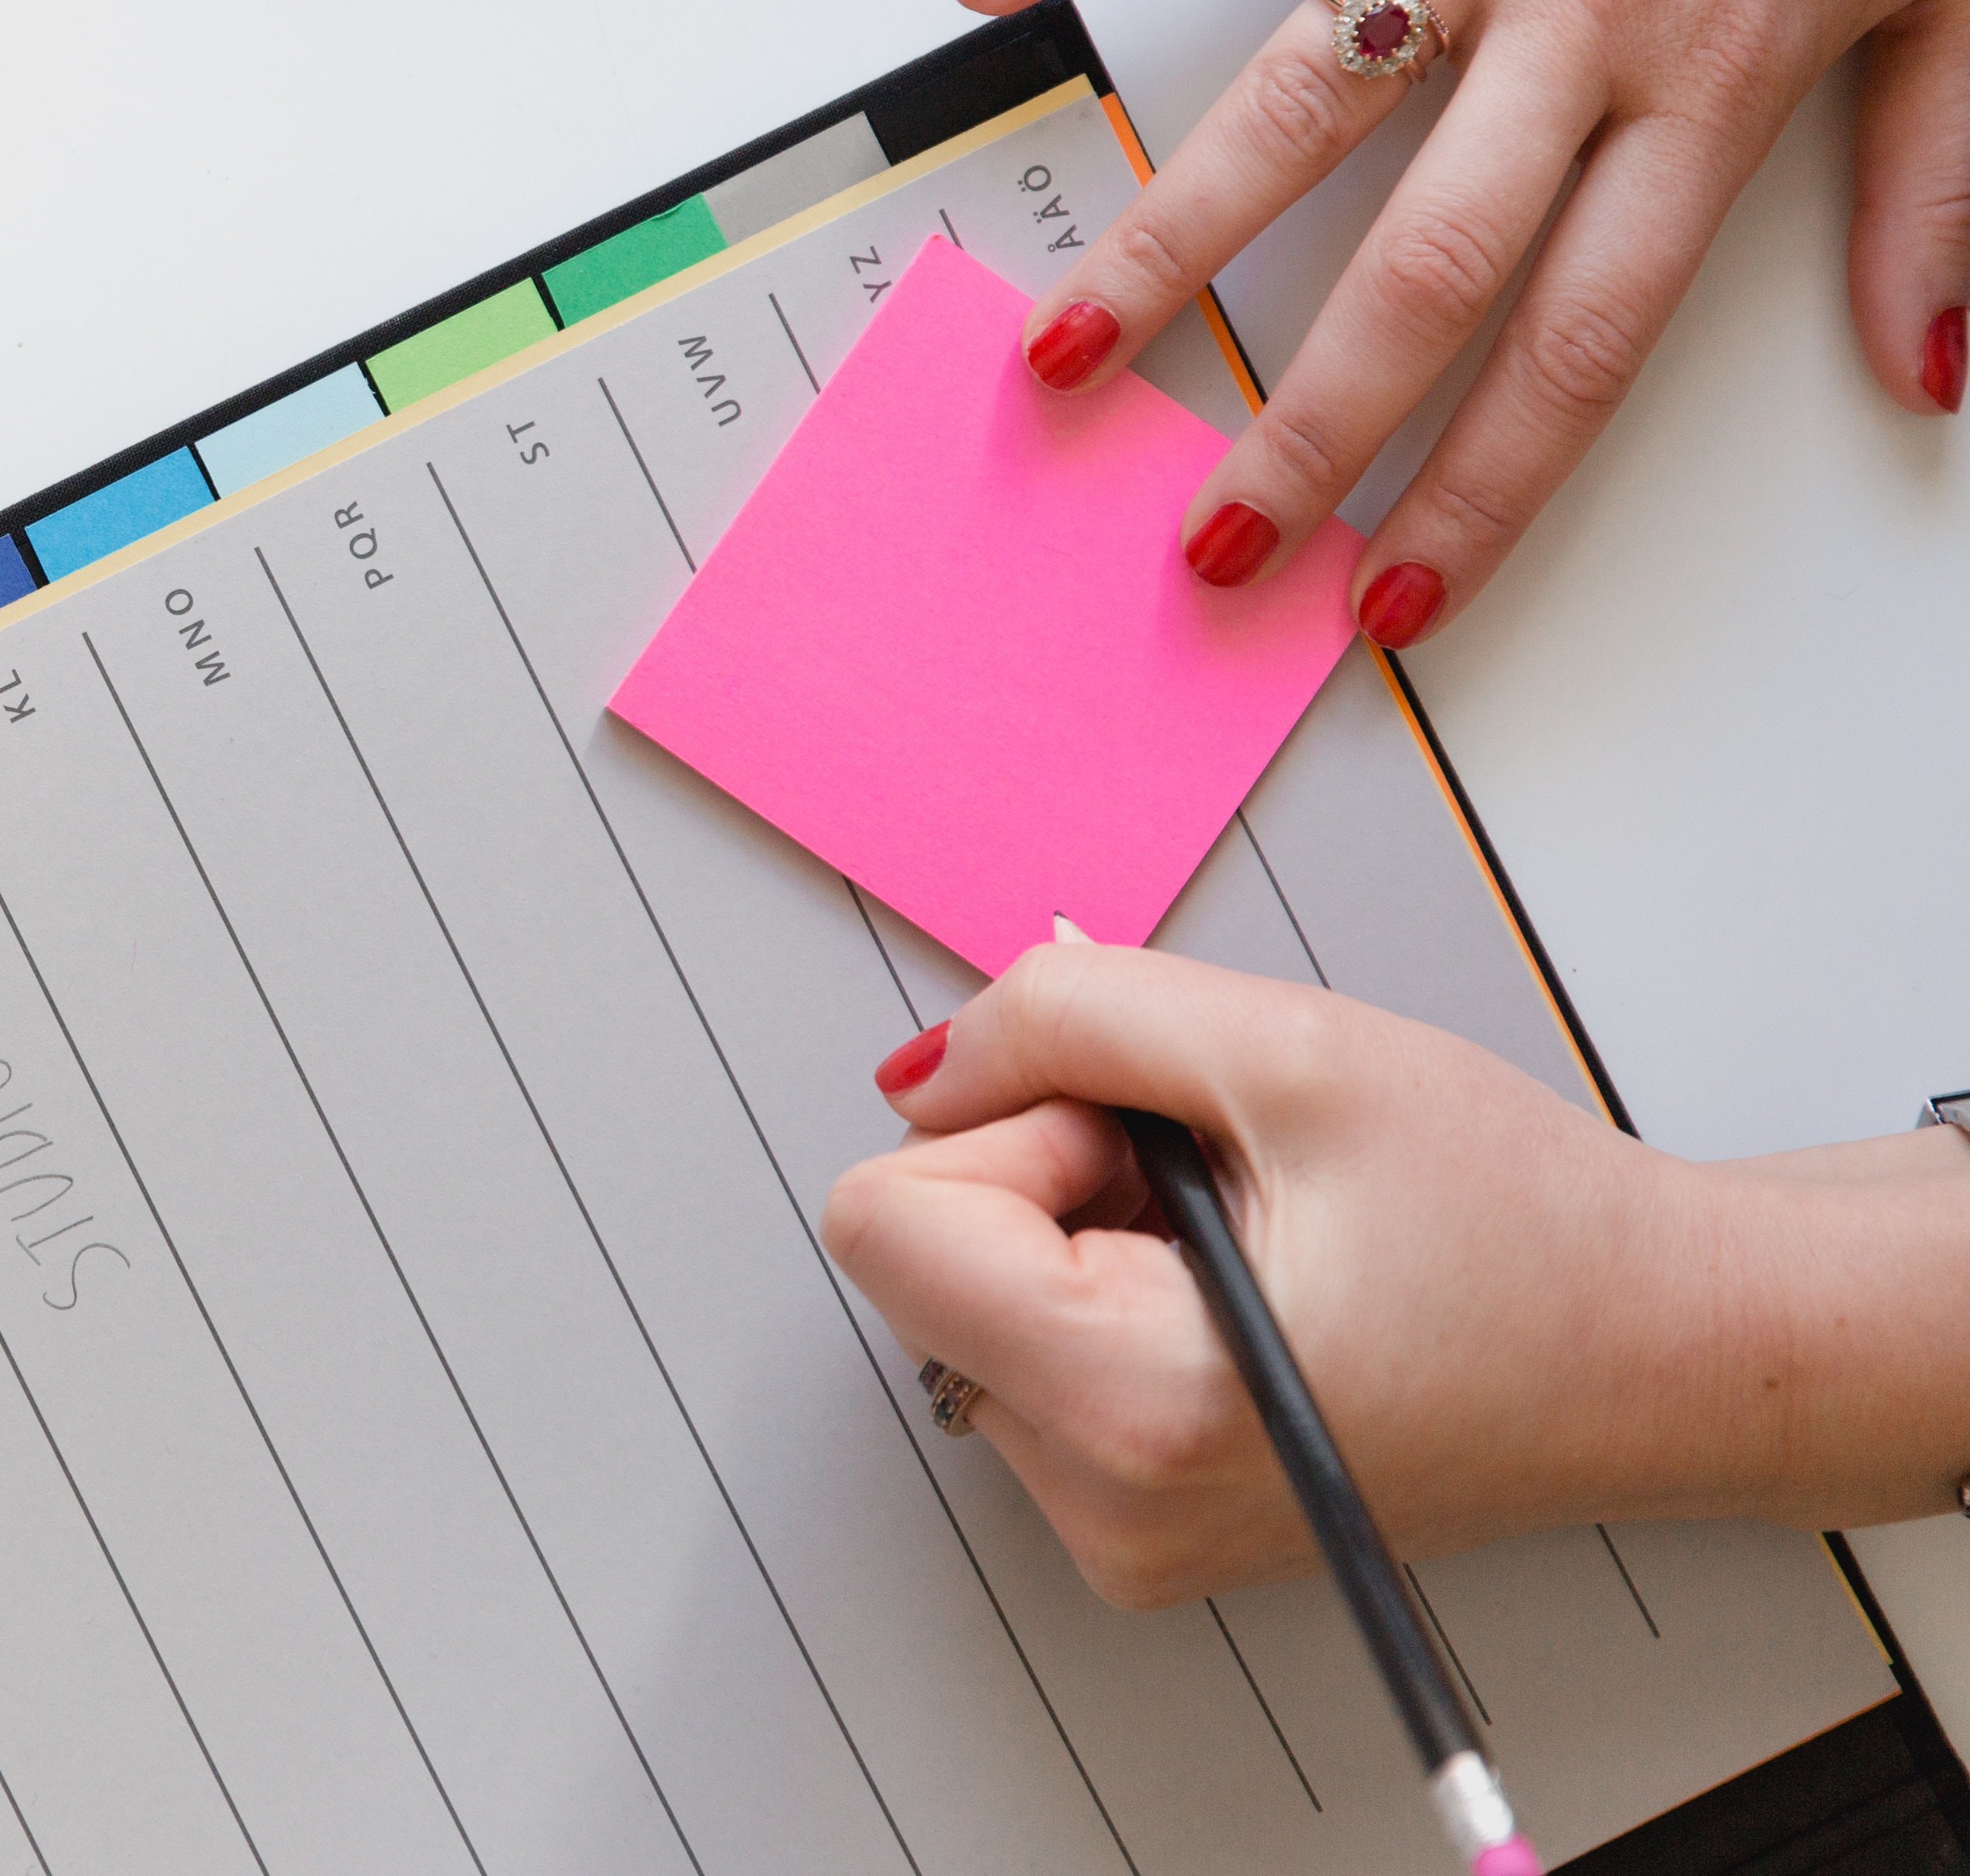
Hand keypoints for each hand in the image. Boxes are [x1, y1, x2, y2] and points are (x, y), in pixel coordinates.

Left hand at [819, 945, 1969, 1606]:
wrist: (1667, 1353)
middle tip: (1227, 1187)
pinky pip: (1030, 1353)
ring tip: (1260, 1243)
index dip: (1010, 1132)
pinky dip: (1114, 1291)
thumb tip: (921, 1070)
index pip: (883, 1221)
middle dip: (1050, 1179)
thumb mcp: (1286, 1047)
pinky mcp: (1135, 1521)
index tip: (1152, 1141)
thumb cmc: (1522, 1221)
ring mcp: (1116, 1531)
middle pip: (918, 1259)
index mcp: (1133, 1407)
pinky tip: (1252, 1293)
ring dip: (1087, 1233)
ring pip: (972, 1298)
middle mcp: (1104, 1505)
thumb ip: (1063, 1018)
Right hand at [943, 0, 1969, 645]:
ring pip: (1295, 105)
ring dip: (1167, 243)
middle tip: (1203, 534)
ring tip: (1070, 343)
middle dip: (1297, 433)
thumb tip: (1923, 366)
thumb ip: (1935, 182)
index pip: (1580, 340)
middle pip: (1417, 269)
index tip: (1390, 596)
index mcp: (1721, 65)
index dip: (1478, 492)